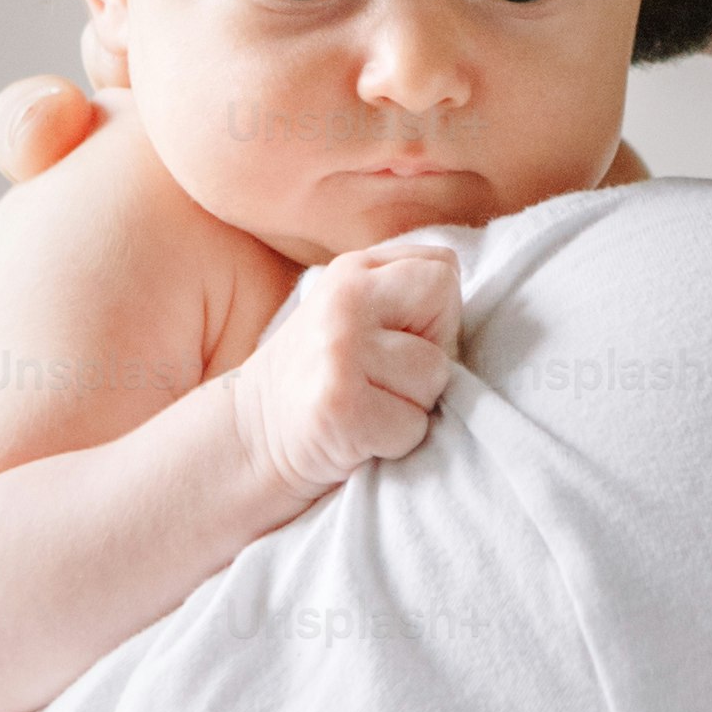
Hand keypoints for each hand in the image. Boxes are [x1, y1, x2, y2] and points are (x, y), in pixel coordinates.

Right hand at [227, 239, 460, 499]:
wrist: (252, 439)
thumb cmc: (324, 380)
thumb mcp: (355, 316)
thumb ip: (403, 296)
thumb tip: (460, 305)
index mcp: (353, 270)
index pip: (443, 269)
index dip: (434, 315)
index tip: (395, 342)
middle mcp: (345, 300)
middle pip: (445, 310)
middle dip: (431, 353)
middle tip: (385, 379)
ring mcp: (340, 350)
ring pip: (435, 376)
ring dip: (411, 405)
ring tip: (370, 406)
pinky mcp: (341, 404)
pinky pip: (414, 426)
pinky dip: (394, 442)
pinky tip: (360, 435)